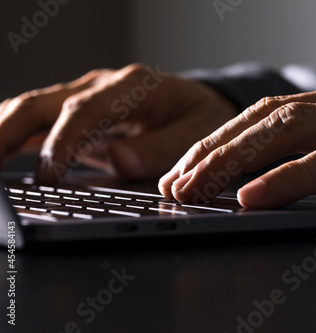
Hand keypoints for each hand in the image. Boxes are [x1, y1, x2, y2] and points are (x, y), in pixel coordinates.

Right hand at [0, 64, 236, 182]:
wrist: (200, 102)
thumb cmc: (201, 115)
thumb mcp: (198, 131)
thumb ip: (163, 146)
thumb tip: (120, 161)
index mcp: (132, 87)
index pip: (85, 111)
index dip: (62, 142)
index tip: (48, 176)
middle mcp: (102, 87)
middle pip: (44, 104)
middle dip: (8, 132)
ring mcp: (87, 98)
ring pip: (33, 109)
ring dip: (2, 131)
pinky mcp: (80, 115)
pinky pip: (40, 122)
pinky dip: (14, 136)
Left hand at [159, 80, 315, 207]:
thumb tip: (296, 180)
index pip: (277, 114)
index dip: (227, 140)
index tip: (190, 170)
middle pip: (272, 116)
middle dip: (217, 149)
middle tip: (175, 182)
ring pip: (294, 127)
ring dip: (237, 158)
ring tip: (195, 188)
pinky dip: (291, 176)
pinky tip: (254, 198)